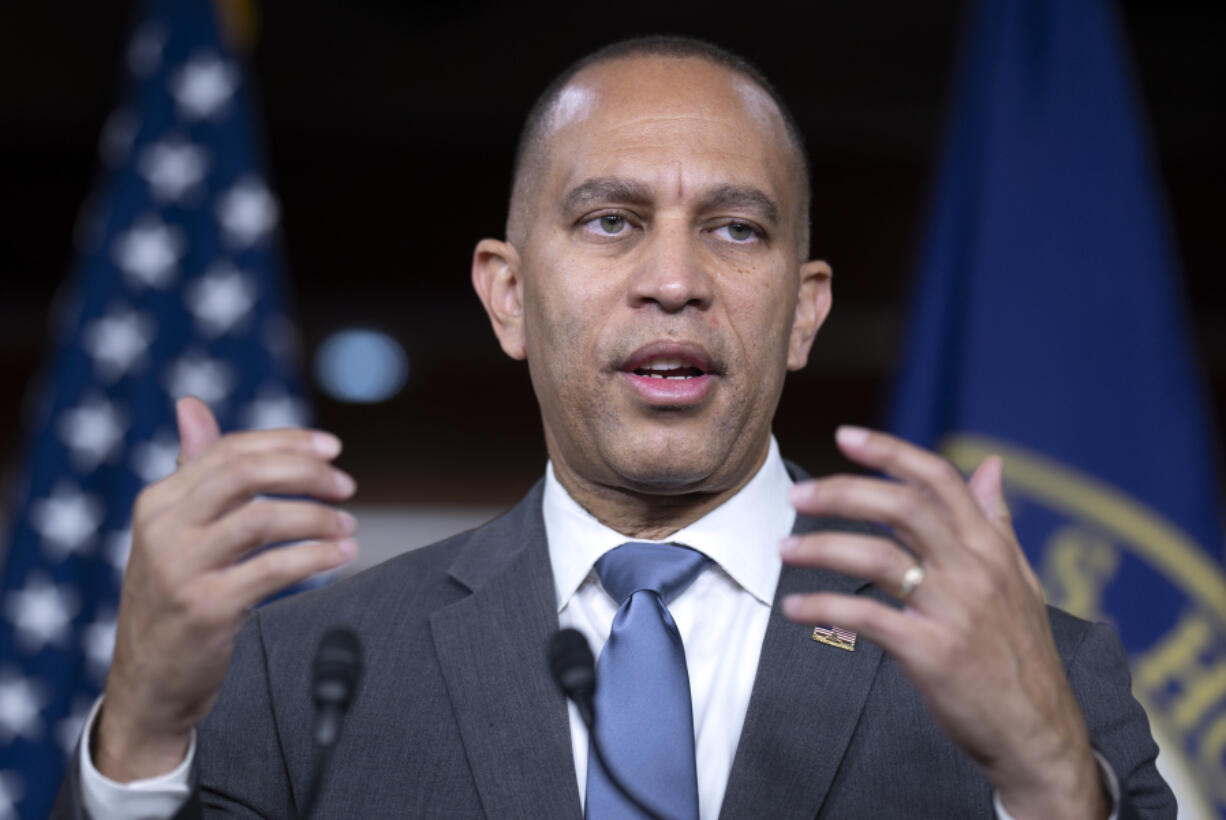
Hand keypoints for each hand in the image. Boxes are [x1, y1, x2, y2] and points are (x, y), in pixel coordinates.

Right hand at [94, 397, 357, 781]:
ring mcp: (181, 569)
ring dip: (318, 518)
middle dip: (306, 472)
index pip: (229, 450)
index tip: (332, 447)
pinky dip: (317, 556)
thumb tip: (191, 404)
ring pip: (263, 519)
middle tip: (345, 484)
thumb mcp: (173, 532)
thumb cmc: (173, 598)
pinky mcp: (206, 608)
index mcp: (158, 501)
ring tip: (348, 526)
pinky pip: (274, 568)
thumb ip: (193, 470)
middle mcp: (163, 529)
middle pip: (245, 474)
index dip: (287, 442)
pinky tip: (342, 554)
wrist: (148, 684)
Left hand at [780, 426, 1105, 819]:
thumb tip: (991, 465)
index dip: (890, 451)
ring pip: (879, 557)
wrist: (1039, 735)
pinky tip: (794, 609)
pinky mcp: (932, 653)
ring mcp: (953, 611)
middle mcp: (974, 570)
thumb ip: (996, 521)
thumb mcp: (1021, 580)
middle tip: (798, 495)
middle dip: (844, 493)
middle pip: (902, 507)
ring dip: (823, 548)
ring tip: (784, 549)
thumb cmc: (1021, 655)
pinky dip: (824, 609)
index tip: (846, 435)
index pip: (939, 479)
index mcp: (991, 547)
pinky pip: (868, 618)